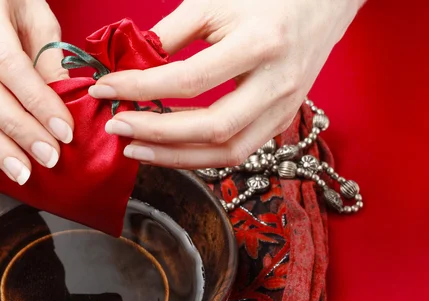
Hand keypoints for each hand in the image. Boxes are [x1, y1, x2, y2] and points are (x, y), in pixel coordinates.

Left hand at [90, 0, 364, 168]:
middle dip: (156, 133)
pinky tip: (170, 148)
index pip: (189, 80)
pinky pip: (237, 151)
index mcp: (260, 44)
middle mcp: (276, 84)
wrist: (323, 4)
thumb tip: (129, 66)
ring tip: (136, 149)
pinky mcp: (281, 122)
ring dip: (176, 156)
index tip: (105, 88)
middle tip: (117, 127)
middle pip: (211, 128)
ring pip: (227, 152)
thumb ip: (170, 35)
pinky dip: (199, 154)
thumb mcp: (214, 3)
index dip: (141, 88)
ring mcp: (283, 109)